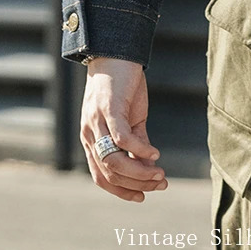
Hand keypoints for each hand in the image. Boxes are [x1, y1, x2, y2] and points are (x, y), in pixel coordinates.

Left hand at [80, 56, 167, 202]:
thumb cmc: (121, 87)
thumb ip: (137, 144)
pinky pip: (122, 138)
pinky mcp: (109, 108)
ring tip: (160, 173)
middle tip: (160, 183)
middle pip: (109, 173)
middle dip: (136, 184)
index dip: (121, 191)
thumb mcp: (130, 120)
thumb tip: (150, 168)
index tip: (143, 196)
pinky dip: (140, 150)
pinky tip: (155, 152)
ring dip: (139, 172)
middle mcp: (90, 134)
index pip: (101, 177)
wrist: (115, 53)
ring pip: (114, 160)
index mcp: (92, 140)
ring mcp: (97, 122)